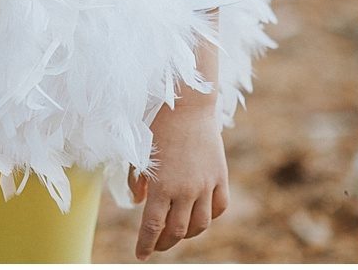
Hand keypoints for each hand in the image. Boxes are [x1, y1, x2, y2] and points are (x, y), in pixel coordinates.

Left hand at [128, 92, 228, 259]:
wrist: (188, 104)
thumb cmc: (158, 126)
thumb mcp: (140, 156)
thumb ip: (137, 183)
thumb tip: (139, 203)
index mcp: (161, 186)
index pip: (152, 228)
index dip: (146, 245)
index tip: (141, 255)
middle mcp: (185, 189)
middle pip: (176, 232)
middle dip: (164, 243)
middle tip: (157, 244)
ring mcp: (206, 183)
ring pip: (200, 225)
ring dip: (187, 234)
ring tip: (179, 231)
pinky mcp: (220, 174)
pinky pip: (219, 206)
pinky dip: (210, 216)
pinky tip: (200, 213)